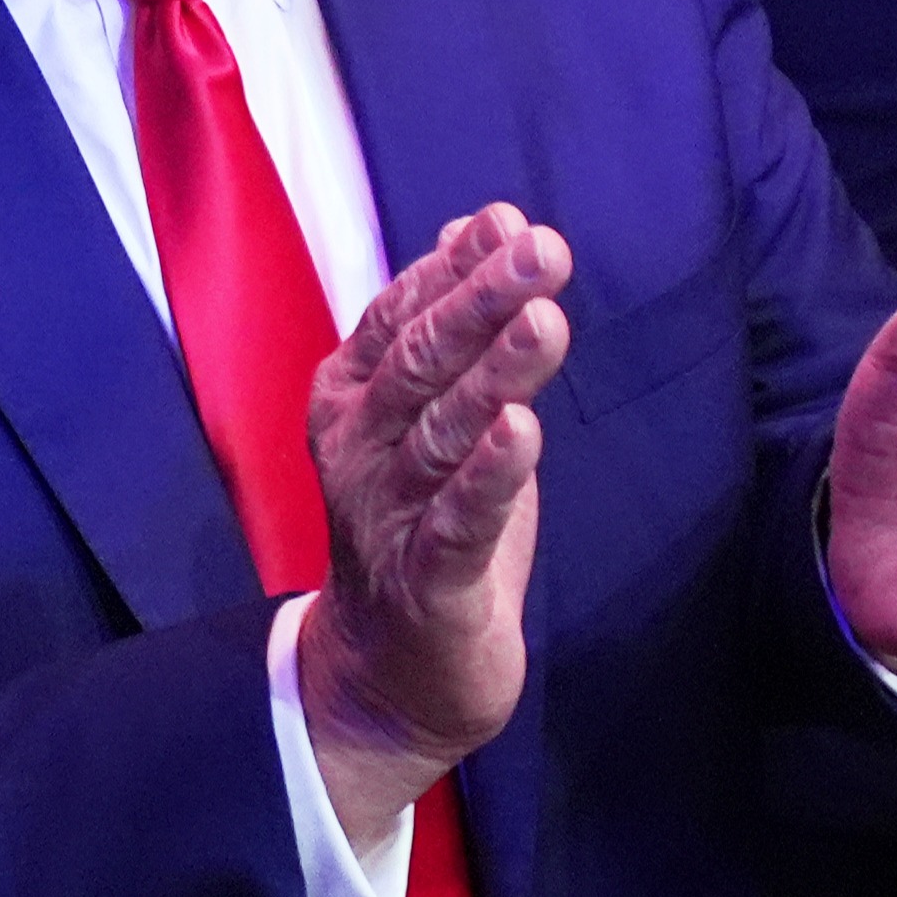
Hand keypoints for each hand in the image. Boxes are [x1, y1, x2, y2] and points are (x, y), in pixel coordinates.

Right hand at [297, 206, 564, 829]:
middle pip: (422, 362)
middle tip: (541, 248)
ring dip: (494, 374)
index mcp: (353, 399)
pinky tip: (523, 431)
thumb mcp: (432, 418)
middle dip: (483, 299)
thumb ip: (450, 326)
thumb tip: (477, 223)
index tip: (509, 219)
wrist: (387, 678)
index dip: (454, 266)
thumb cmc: (419, 528)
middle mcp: (359, 449)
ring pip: (443, 433)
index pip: (401, 315)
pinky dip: (490, 477)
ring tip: (543, 319)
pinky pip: (458, 522)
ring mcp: (387, 516)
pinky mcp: (427, 583)